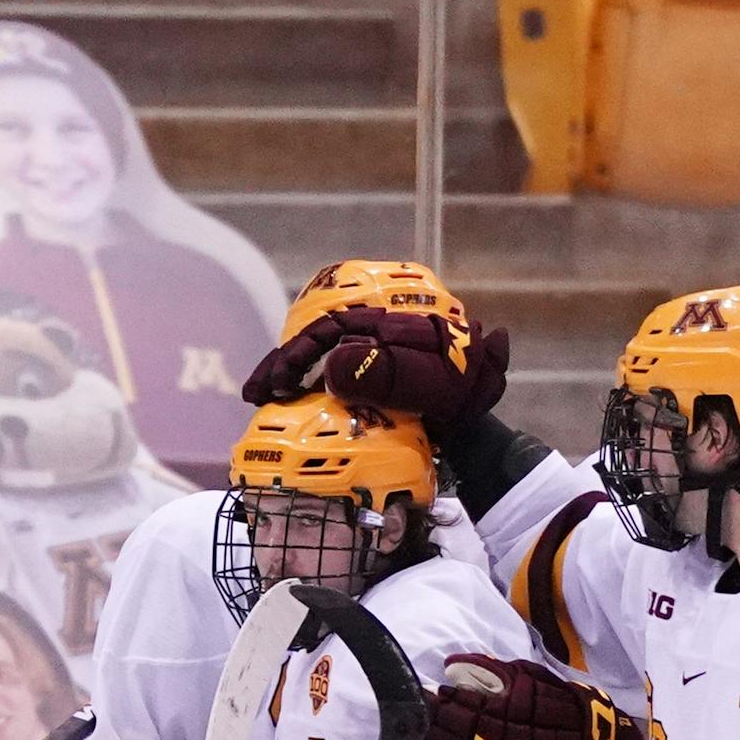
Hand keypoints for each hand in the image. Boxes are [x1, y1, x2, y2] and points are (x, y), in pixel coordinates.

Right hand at [243, 307, 508, 426]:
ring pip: (319, 356)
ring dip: (287, 374)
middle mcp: (375, 330)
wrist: (481, 419)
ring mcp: (371, 353)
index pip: (332, 326)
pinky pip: (330, 378)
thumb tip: (334, 364)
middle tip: (258, 392)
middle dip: (284, 361)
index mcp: (391, 320)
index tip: (278, 378)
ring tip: (259, 397)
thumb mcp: (436, 386)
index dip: (299, 350)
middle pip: (318, 337)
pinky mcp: (369, 378)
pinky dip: (306, 389)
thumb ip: (393, 375)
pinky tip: (284, 404)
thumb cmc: (464, 396)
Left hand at [393, 655, 646, 739]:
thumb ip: (493, 672)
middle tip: (394, 717)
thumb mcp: (534, 681)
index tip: (413, 694)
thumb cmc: (564, 717)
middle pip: (434, 732)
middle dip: (413, 725)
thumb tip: (452, 662)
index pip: (449, 703)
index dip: (428, 700)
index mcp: (493, 710)